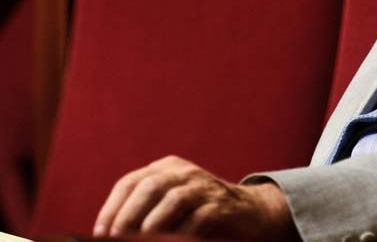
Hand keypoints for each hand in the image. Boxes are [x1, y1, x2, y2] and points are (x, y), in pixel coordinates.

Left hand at [94, 155, 297, 239]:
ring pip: (173, 199)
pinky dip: (181, 234)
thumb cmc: (199, 212)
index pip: (130, 181)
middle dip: (128, 216)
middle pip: (150, 186)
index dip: (111, 208)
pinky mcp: (221, 206)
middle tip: (115, 239)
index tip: (100, 234)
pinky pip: (198, 218)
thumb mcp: (170, 202)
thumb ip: (144, 209)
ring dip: (152, 225)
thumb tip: (108, 234)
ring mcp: (205, 187)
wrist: (248, 211)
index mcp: (167, 168)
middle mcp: (185, 172)